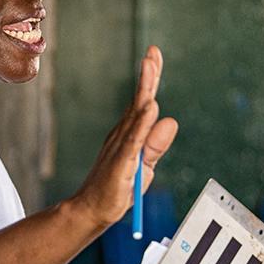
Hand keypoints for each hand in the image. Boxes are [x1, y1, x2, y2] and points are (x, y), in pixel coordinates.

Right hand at [69, 46, 178, 228]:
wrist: (91, 210)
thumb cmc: (117, 189)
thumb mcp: (144, 167)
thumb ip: (156, 145)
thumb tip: (171, 120)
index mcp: (129, 133)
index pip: (142, 102)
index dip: (150, 79)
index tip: (154, 56)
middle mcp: (123, 135)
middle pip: (138, 102)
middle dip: (148, 76)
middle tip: (152, 52)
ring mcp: (120, 148)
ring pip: (135, 115)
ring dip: (144, 90)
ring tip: (150, 67)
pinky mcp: (121, 164)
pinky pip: (134, 141)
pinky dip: (142, 124)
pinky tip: (150, 108)